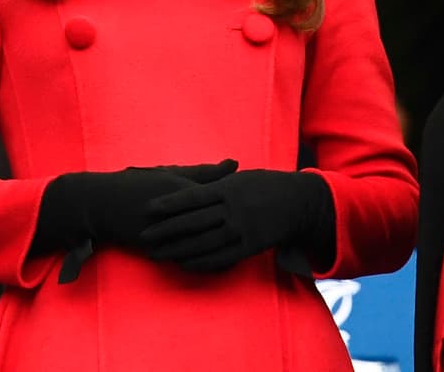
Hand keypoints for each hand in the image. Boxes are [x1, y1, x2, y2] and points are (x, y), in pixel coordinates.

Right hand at [35, 160, 239, 281]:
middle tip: (258, 225)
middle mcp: (174, 211)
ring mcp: (164, 232)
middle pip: (213, 222)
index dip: (237, 200)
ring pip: (202, 244)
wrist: (102, 204)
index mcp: (179, 189)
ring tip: (247, 245)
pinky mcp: (156, 249)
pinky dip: (204, 260)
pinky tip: (222, 260)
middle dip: (235, 224)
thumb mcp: (170, 173)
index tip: (257, 199)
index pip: (217, 197)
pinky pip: (186, 258)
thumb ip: (203, 172)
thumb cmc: (140, 184)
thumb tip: (234, 164)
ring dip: (224, 246)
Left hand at [141, 169, 329, 272]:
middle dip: (166, 230)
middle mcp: (232, 210)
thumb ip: (217, 181)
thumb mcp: (241, 178)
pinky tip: (185, 264)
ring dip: (179, 250)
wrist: (298, 203)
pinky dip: (202, 262)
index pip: (192, 197)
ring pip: (204, 242)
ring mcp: (241, 230)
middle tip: (144, 236)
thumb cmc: (267, 185)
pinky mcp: (248, 247)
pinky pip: (221, 257)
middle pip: (193, 221)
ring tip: (158, 254)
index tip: (148, 208)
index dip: (169, 203)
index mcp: (228, 189)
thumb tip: (195, 181)